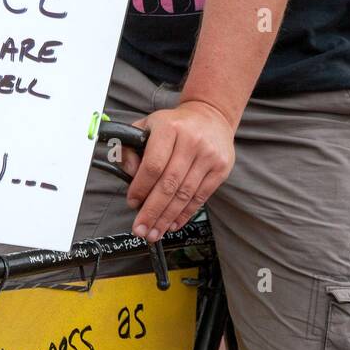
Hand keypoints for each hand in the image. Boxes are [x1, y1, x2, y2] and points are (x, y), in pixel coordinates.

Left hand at [120, 101, 235, 242]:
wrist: (211, 116)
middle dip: (152, 211)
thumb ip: (131, 147)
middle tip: (141, 229)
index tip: (132, 202)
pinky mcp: (221, 168)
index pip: (153, 165)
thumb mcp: (148, 125)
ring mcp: (208, 156)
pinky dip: (185, 214)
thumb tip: (129, 174)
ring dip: (167, 217)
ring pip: (184, 194)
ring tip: (154, 232)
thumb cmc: (175, 124)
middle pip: (169, 184)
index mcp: (169, 128)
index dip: (141, 187)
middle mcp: (191, 141)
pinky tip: (173, 224)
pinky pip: (200, 197)